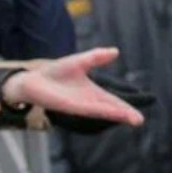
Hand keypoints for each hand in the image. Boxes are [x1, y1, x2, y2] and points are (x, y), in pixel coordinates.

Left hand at [0, 49, 145, 127]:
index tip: (139, 116)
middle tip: (140, 121)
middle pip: (112, 109)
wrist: (32, 80)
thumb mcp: (80, 61)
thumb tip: (116, 51)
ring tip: (134, 120)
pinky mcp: (70, 106)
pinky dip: (103, 111)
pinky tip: (112, 112)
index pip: (114, 102)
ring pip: (104, 111)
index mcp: (93, 93)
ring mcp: (80, 105)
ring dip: (118, 115)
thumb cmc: (54, 73)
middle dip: (126, 115)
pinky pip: (90, 109)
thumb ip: (97, 57)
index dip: (126, 108)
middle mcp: (89, 102)